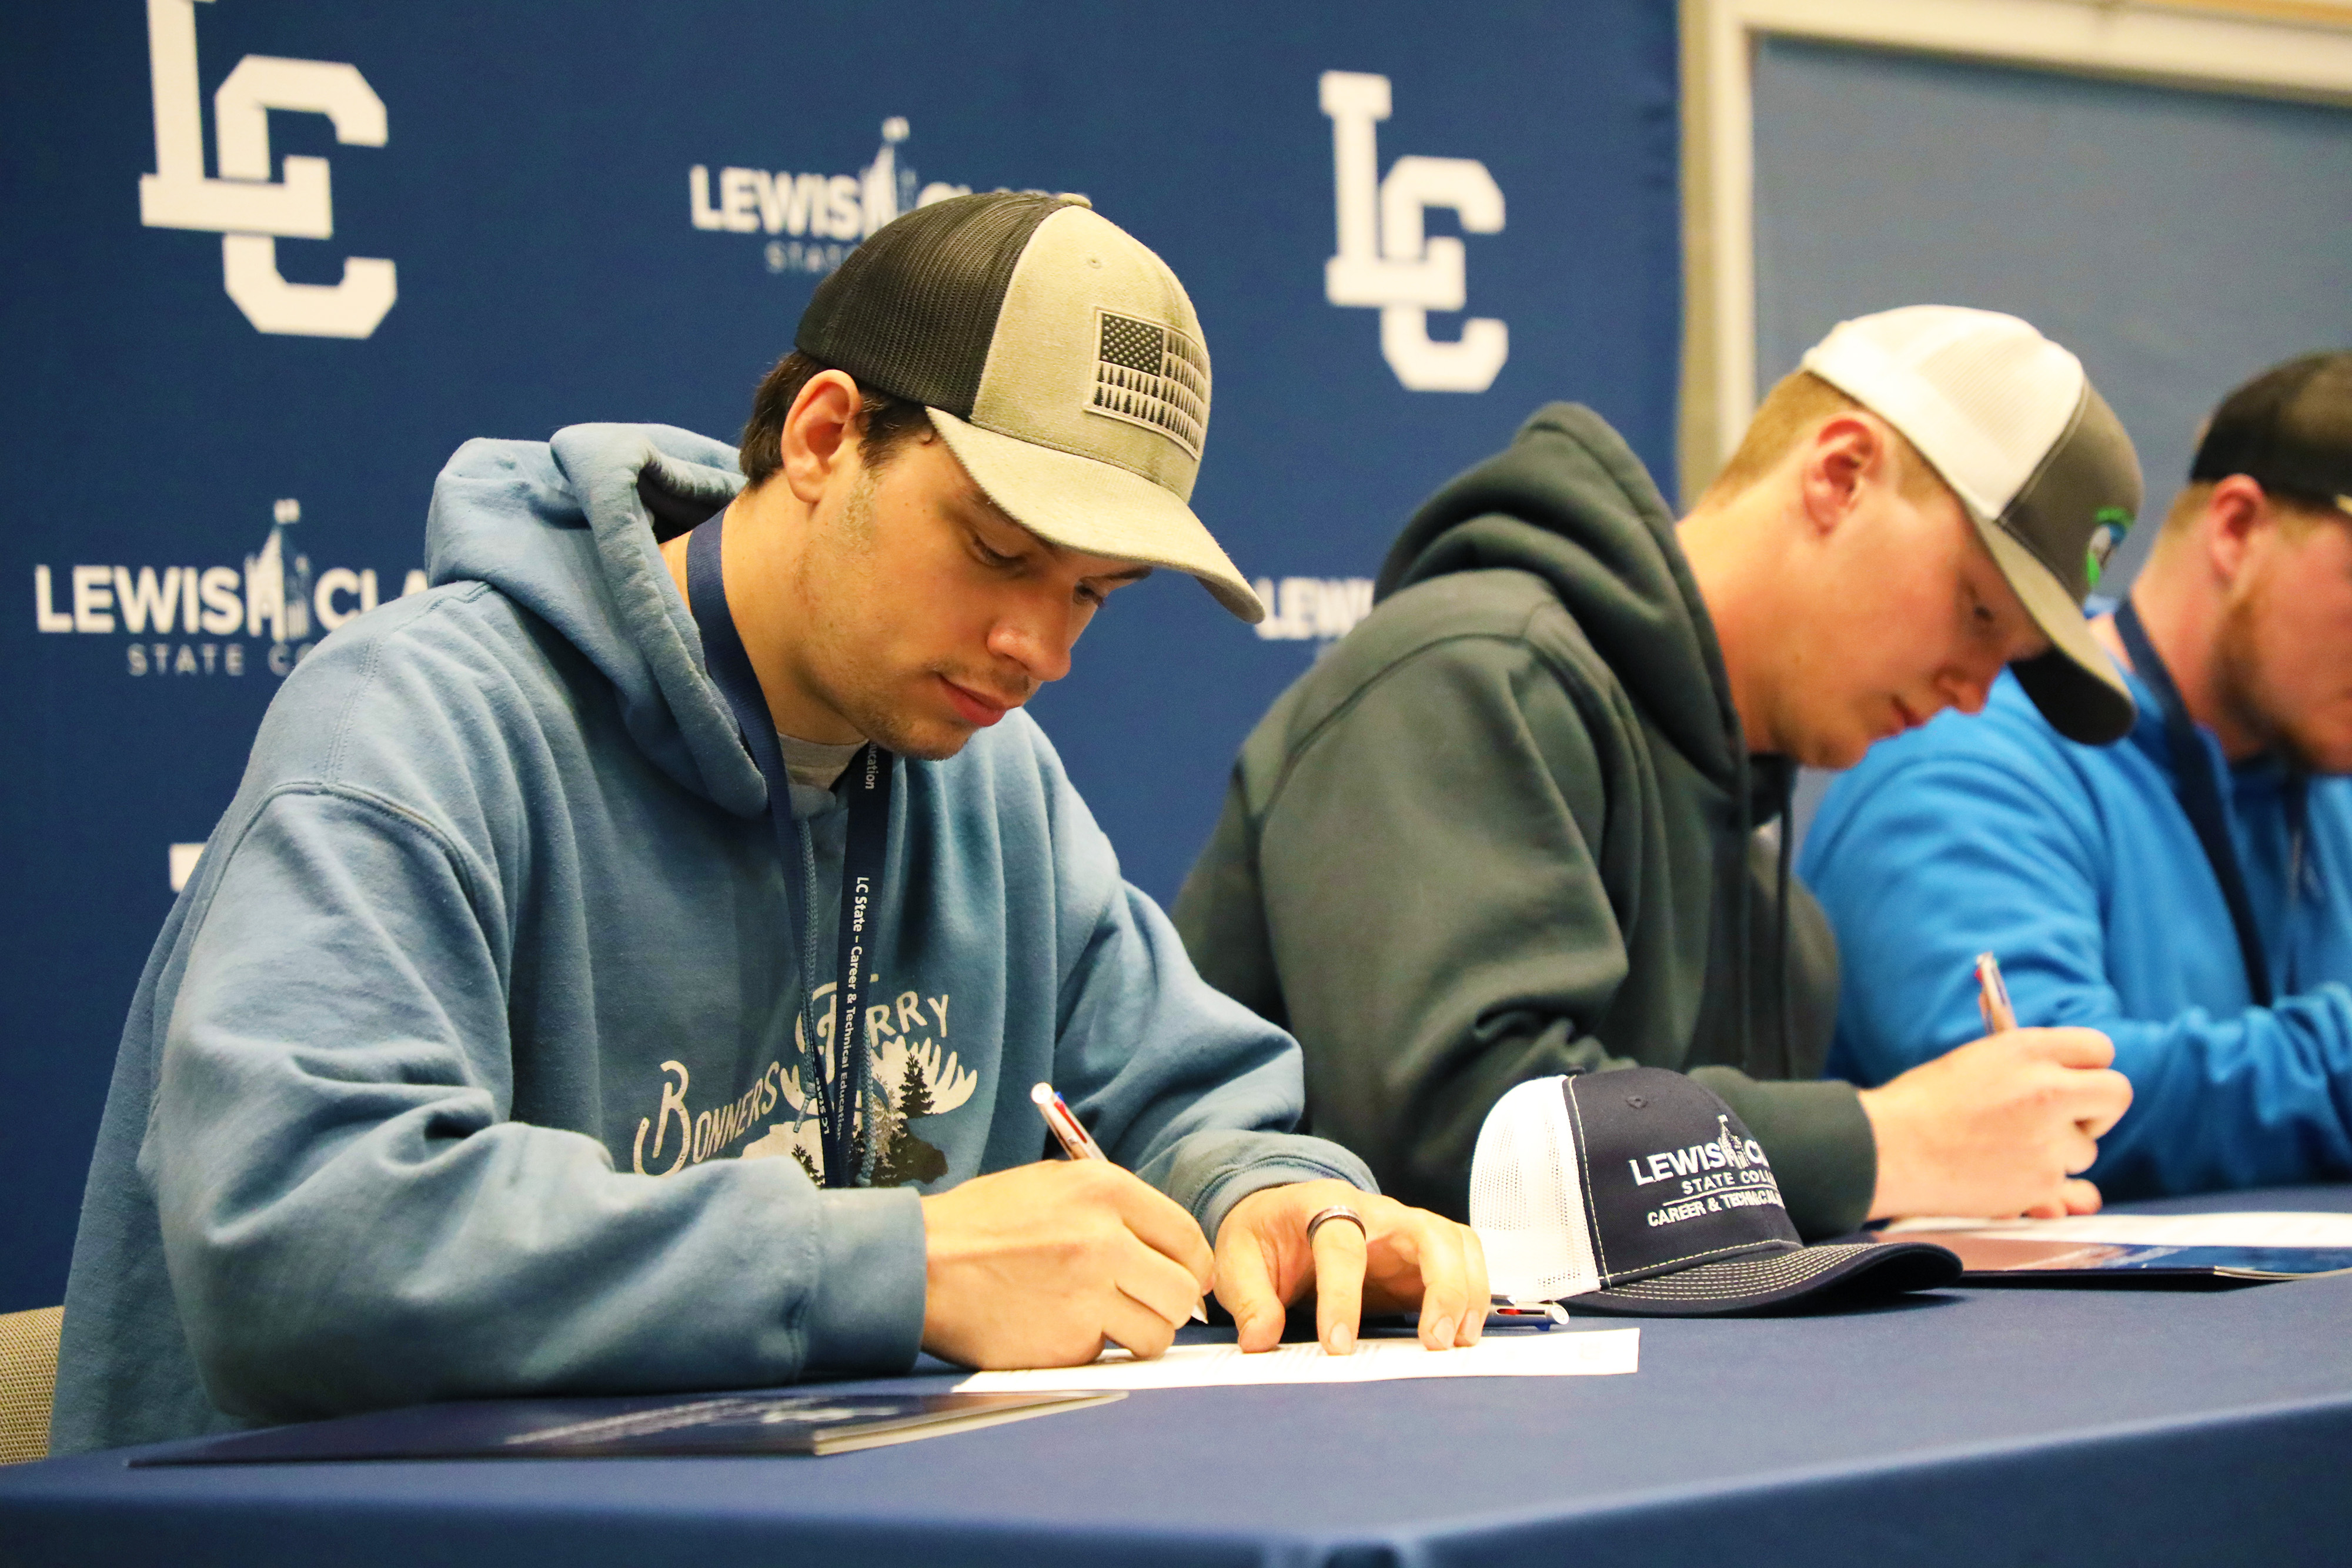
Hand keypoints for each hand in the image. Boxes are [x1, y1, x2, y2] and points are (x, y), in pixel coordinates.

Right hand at [918, 1160, 1213, 1368]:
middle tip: (1144, 1305)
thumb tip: (1168, 1244)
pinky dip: (1092, 1349)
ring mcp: (1086, 1295)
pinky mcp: (1066, 1343)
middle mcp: (1105, 1240)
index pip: (1189, 1236)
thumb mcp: (1053, 1185)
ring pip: (1157, 1333)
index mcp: (1105, 1190)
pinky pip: (1108, 1355)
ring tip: (1102, 1320)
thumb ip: (1113, 1208)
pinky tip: (1058, 1327)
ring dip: (1137, 1334)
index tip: (1182, 1278)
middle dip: (1169, 1304)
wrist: (920, 1264)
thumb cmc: (984, 1223)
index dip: (1191, 1264)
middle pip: (1183, 1290)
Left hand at [1213, 1179, 1487, 1356]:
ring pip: (1455, 1242)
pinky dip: (1475, 1291)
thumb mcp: (1237, 1259)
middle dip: (1439, 1286)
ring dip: (1466, 1290)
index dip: (1342, 1296)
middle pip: (1424, 1231)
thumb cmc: (1264, 1235)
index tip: (1338, 1347)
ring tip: (1456, 1342)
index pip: (1340, 1244)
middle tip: (1433, 1342)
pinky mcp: (1422, 1253)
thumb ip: (1248, 1298)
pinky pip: (1464, 1259)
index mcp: (1322, 1204)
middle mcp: (1374, 1211)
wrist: (1282, 1216)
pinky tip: (1464, 1332)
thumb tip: (1262, 1339)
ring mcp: (1404, 1229)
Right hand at [1858, 1028, 2131, 1220]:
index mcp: (2027, 1050)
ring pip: (2086, 1149)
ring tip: (2007, 1150)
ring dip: (2059, 1153)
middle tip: (2070, 1119)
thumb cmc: (1922, 1104)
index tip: (2075, 1080)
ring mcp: (2049, 1140)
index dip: (2089, 1066)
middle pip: (2116, 1094)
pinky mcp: (2042, 1183)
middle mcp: (2047, 1090)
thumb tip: (2067, 1067)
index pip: (2099, 1048)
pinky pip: (2066, 1187)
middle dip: (2098, 1109)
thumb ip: (2028, 1064)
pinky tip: (2005, 1174)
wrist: (1888, 1151)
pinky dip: (2043, 1186)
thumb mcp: (1977, 1061)